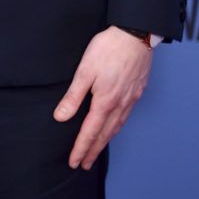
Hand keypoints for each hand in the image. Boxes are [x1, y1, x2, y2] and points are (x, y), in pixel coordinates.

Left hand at [53, 25, 152, 169]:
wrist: (136, 34)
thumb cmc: (109, 48)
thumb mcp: (85, 70)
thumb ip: (73, 96)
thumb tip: (60, 117)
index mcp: (105, 101)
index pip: (90, 132)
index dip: (81, 148)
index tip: (74, 161)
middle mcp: (120, 104)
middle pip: (105, 134)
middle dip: (93, 150)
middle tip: (84, 164)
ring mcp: (131, 98)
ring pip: (117, 127)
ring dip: (106, 141)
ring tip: (98, 149)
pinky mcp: (138, 90)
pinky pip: (127, 116)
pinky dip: (118, 127)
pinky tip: (115, 125)